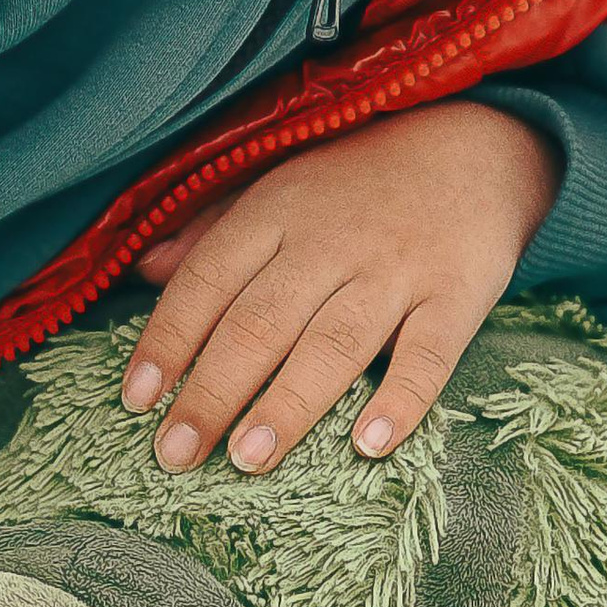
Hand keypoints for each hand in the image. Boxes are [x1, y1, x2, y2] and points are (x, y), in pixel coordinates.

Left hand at [120, 99, 563, 472]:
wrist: (471, 146)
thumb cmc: (356, 183)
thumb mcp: (277, 189)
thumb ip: (212, 232)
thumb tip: (144, 272)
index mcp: (275, 213)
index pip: (208, 282)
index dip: (168, 340)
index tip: (135, 399)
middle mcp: (329, 243)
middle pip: (260, 323)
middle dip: (212, 392)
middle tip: (176, 453)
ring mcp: (395, 270)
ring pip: (333, 344)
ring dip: (287, 405)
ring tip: (247, 460)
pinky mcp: (457, 295)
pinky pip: (429, 353)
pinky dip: (402, 399)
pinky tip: (370, 444)